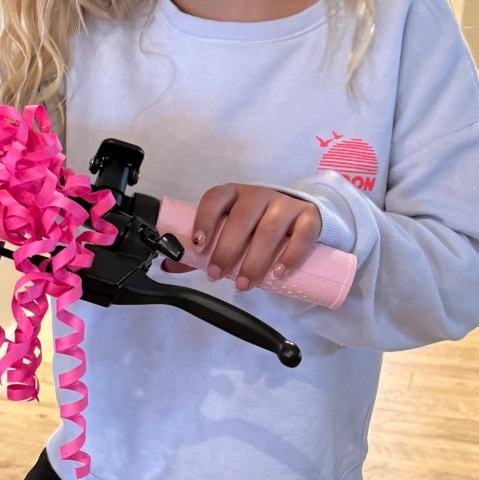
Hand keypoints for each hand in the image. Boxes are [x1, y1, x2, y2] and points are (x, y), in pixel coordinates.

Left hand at [162, 183, 321, 291]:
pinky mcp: (309, 217)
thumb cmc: (256, 226)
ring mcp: (285, 204)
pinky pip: (302, 234)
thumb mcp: (230, 230)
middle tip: (217, 276)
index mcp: (234, 195)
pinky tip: (279, 273)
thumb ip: (204, 248)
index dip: (204, 219)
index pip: (215, 198)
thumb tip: (169, 265)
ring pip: (269, 229)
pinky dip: (291, 255)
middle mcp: (259, 195)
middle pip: (242, 219)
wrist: (300, 215)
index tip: (197, 245)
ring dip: (255, 260)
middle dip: (227, 250)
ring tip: (246, 284)